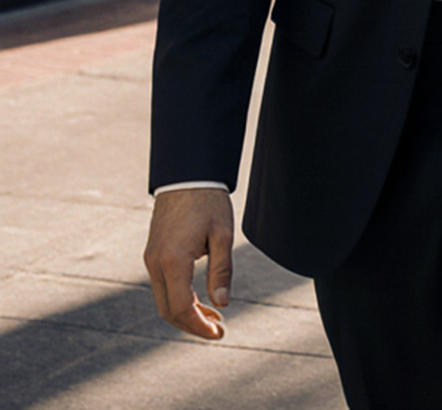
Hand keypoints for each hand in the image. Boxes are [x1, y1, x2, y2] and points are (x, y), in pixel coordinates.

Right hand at [144, 188, 235, 339]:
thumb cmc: (208, 202)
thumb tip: (223, 303)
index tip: (218, 333)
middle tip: (218, 330)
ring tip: (213, 317)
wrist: (187, 176)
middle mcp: (156, 264)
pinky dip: (179, 299)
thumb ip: (222, 270)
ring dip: (186, 313)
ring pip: (163, 301)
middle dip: (192, 325)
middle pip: (168, 310)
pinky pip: (162, 287)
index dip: (199, 325)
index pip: (182, 307)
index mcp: (173, 260)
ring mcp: (151, 259)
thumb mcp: (223, 235)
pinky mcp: (152, 254)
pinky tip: (199, 300)